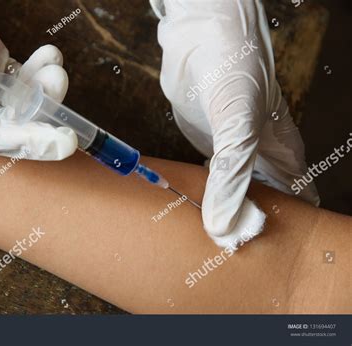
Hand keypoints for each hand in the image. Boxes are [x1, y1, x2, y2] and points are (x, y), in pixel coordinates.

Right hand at [0, 0, 76, 159]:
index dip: (22, 142)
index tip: (62, 141)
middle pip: (5, 123)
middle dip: (39, 113)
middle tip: (59, 87)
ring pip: (14, 99)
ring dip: (41, 89)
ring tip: (55, 68)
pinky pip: (14, 74)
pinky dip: (34, 68)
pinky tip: (48, 56)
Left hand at [151, 0, 319, 246]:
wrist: (199, 37)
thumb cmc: (235, 73)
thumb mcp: (239, 128)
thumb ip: (233, 178)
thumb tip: (225, 229)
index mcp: (282, 157)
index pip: (295, 205)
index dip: (283, 230)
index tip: (262, 256)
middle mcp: (260, 159)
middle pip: (260, 205)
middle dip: (245, 228)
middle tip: (223, 257)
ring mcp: (231, 153)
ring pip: (231, 194)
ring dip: (218, 214)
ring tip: (202, 242)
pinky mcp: (206, 147)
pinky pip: (204, 180)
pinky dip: (198, 196)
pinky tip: (185, 211)